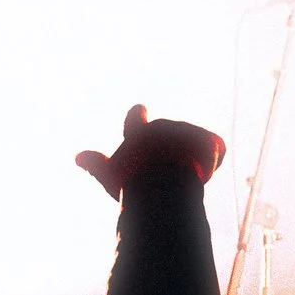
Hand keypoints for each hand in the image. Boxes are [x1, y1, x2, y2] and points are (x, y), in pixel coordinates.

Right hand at [75, 104, 225, 199]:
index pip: (135, 118)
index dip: (137, 116)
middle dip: (171, 149)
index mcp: (139, 133)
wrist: (165, 184)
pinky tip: (205, 174)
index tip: (139, 109)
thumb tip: (78, 156)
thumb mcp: (111, 176)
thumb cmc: (133, 183)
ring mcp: (187, 131)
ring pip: (192, 144)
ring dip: (192, 157)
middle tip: (167, 174)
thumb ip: (96, 165)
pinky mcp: (209, 139)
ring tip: (185, 179)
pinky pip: (215, 147)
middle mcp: (163, 126)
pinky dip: (213, 159)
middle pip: (168, 136)